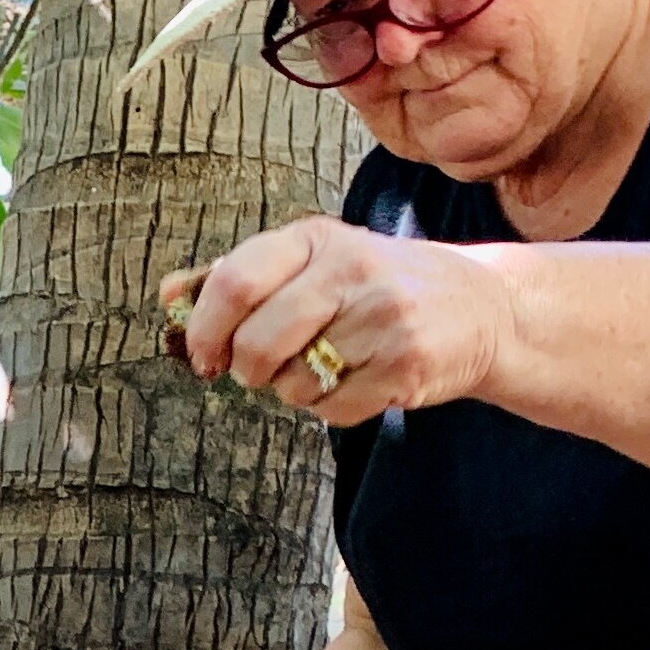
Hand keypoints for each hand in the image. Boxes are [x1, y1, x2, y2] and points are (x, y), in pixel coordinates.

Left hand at [161, 217, 514, 428]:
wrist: (481, 308)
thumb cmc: (377, 285)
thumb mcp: (313, 261)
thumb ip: (238, 275)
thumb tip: (168, 294)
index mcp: (316, 239)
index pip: (234, 282)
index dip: (203, 329)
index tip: (202, 354)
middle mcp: (351, 270)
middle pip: (257, 343)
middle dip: (246, 370)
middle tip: (258, 369)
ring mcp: (383, 318)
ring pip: (293, 384)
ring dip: (294, 389)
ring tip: (326, 364)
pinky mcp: (406, 365)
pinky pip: (332, 410)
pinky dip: (331, 408)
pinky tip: (357, 380)